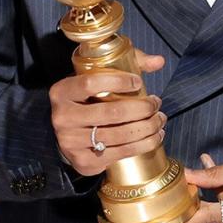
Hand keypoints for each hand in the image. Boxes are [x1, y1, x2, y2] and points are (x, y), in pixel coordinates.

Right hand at [48, 49, 165, 176]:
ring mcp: (70, 142)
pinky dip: (142, 145)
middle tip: (156, 104)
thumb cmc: (88, 98)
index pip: (90, 84)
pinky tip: (154, 137)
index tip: (139, 82)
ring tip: (159, 120)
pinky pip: (119, 153)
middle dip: (142, 108)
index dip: (118, 81)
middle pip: (111, 112)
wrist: (70, 132)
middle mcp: (62, 117)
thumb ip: (129, 62)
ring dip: (147, 127)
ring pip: (119, 135)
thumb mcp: (99, 75)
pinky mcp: (83, 161)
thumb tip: (159, 61)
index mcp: (62, 91)